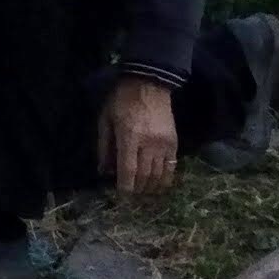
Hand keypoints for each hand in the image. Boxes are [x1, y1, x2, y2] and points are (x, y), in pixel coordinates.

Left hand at [97, 74, 180, 198]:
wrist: (149, 83)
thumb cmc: (122, 100)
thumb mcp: (106, 120)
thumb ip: (104, 147)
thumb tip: (104, 171)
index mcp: (129, 137)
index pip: (128, 171)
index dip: (125, 187)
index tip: (121, 194)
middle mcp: (148, 144)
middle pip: (144, 176)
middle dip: (137, 189)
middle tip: (131, 193)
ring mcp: (164, 144)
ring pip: (158, 175)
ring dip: (150, 187)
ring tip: (143, 190)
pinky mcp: (174, 143)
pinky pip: (171, 167)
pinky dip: (165, 179)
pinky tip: (158, 184)